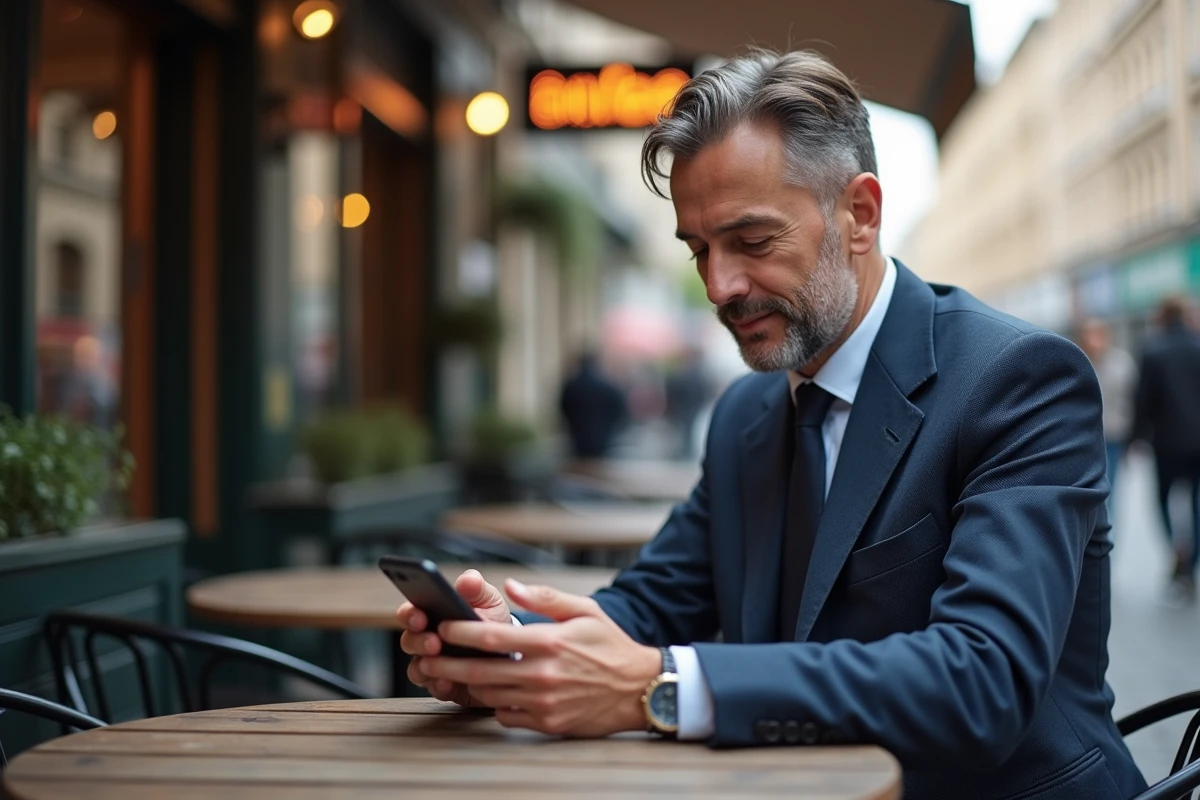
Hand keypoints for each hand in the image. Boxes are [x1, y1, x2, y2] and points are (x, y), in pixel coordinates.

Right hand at [396, 569, 510, 705]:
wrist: (510, 650)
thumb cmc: (492, 619)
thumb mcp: (488, 599)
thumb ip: (476, 588)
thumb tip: (468, 579)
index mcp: (431, 614)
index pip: (410, 612)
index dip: (410, 614)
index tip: (420, 616)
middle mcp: (426, 640)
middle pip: (409, 641)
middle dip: (418, 641)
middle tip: (434, 642)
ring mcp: (432, 664)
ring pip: (416, 668)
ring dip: (425, 666)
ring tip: (442, 663)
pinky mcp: (443, 685)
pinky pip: (433, 688)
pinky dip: (439, 685)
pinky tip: (448, 682)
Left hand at [420, 579, 662, 736]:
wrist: (640, 689)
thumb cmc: (610, 645)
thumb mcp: (585, 610)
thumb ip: (545, 597)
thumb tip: (510, 585)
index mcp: (550, 642)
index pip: (491, 637)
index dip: (460, 632)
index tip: (442, 626)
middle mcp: (543, 675)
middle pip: (480, 671)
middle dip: (448, 662)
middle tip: (428, 655)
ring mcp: (544, 703)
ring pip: (489, 695)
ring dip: (469, 683)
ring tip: (456, 671)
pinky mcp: (547, 724)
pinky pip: (505, 716)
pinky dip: (495, 704)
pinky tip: (495, 692)